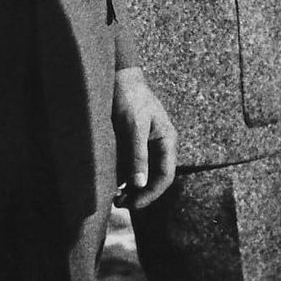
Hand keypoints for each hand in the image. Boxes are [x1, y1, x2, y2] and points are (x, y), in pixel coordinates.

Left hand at [112, 66, 176, 208]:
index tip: (133, 204)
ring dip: (131, 188)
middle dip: (140, 194)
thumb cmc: (129, 98)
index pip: (165, 176)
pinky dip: (124, 176)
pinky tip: (113, 183)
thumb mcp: (133, 126)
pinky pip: (133, 165)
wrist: (118, 77)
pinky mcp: (134, 142)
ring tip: (115, 199)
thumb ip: (137, 154)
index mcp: (167, 141)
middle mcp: (160, 145)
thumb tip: (139, 183)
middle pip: (155, 178)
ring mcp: (147, 144)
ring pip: (143, 174)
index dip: (151, 194)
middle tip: (120, 204)